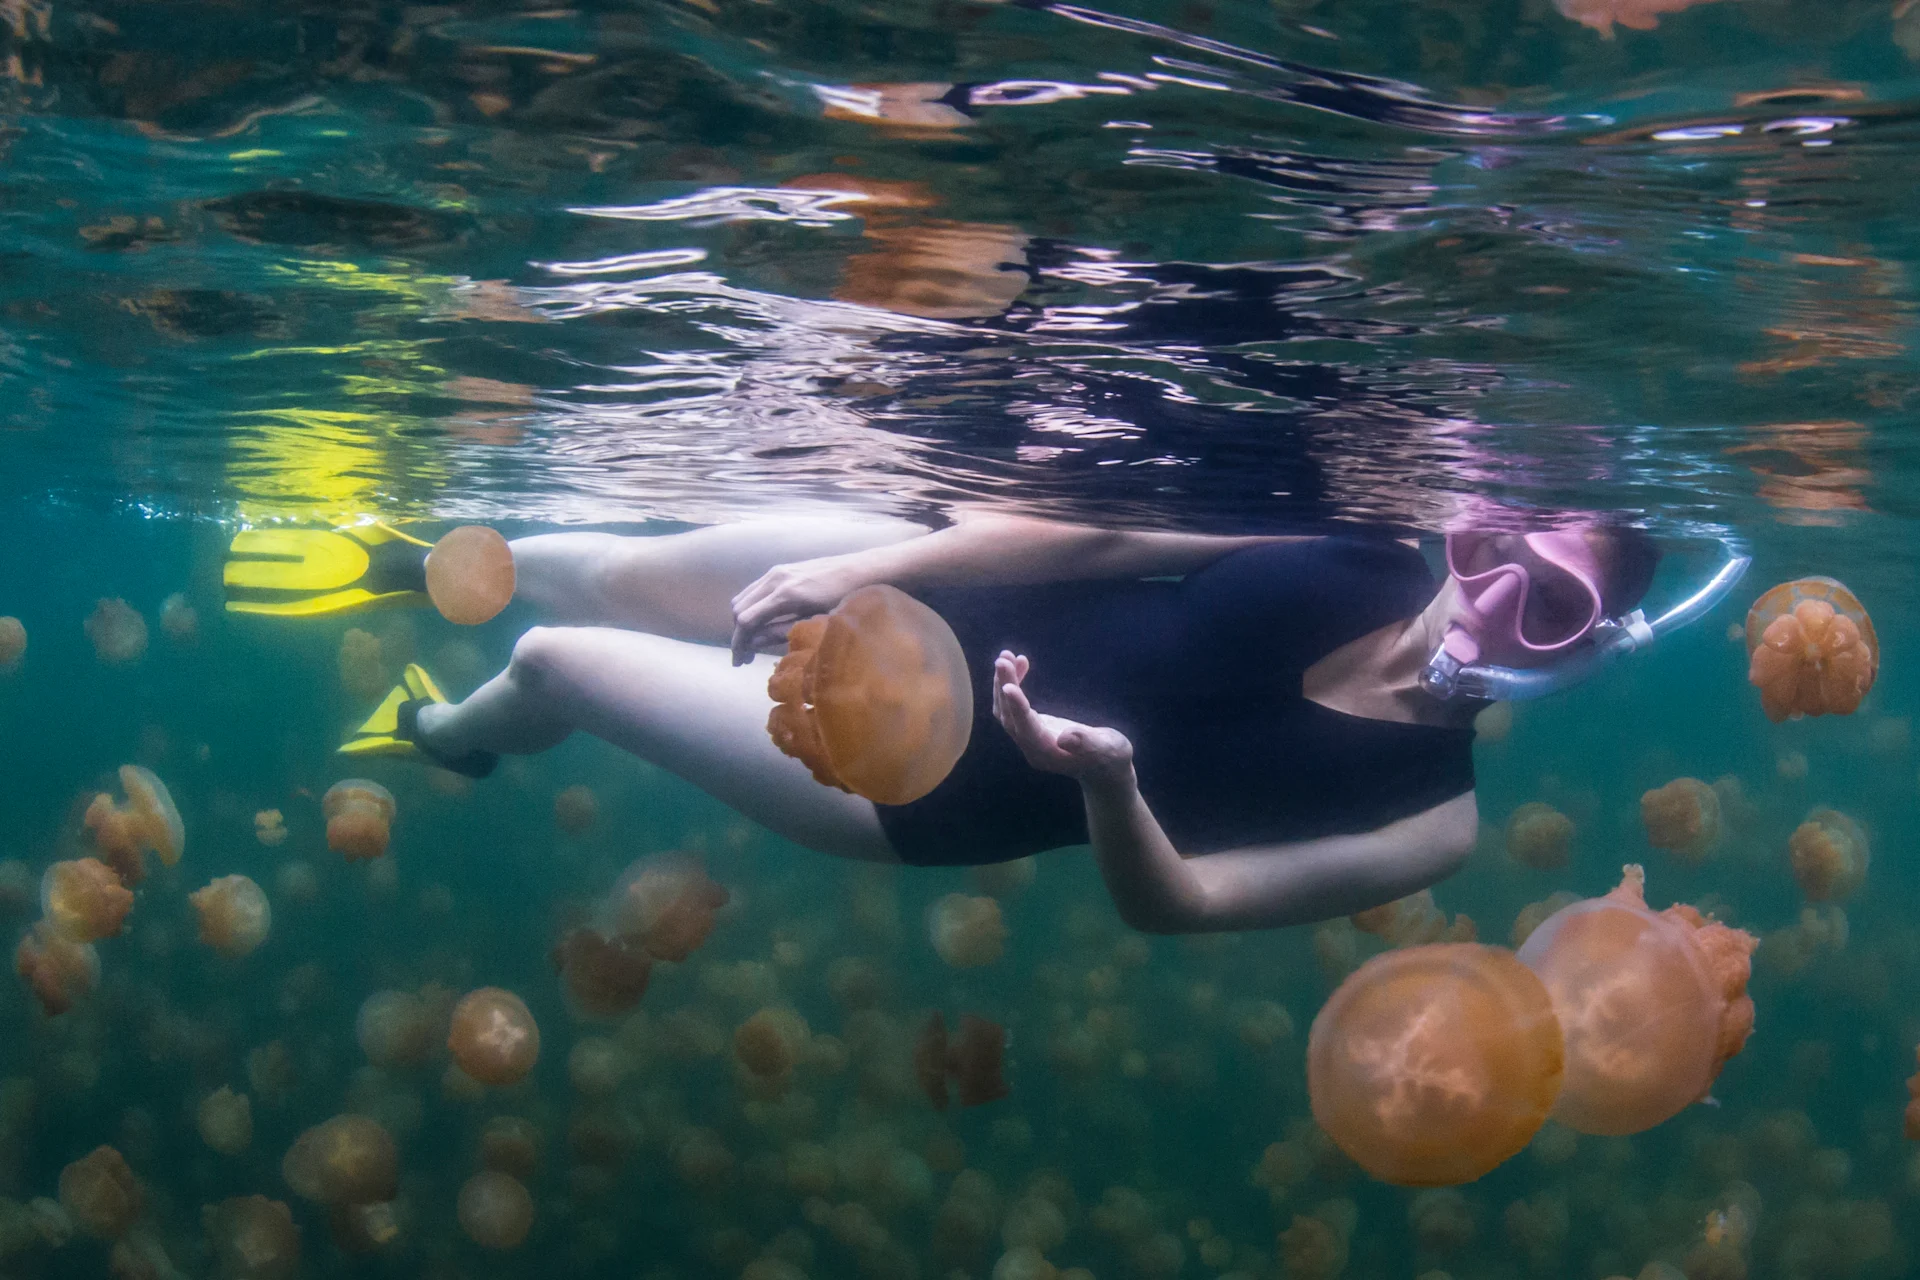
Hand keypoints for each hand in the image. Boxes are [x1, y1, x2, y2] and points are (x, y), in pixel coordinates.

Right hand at [729, 556, 867, 664]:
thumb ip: (782, 632)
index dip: (740, 643)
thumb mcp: (816, 623)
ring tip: (751, 642)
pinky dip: (751, 606)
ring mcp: (777, 571)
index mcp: (785, 595)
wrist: (863, 570)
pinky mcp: (782, 569)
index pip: (746, 620)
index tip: (740, 662)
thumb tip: (754, 642)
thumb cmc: (846, 601)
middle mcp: (775, 579)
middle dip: (738, 634)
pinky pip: (755, 589)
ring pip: (744, 597)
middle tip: (745, 657)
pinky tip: (761, 622)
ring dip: (743, 620)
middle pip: (740, 608)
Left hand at [990, 651, 1133, 787]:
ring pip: (1007, 710)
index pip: (1026, 728)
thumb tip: (1065, 737)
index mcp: (1046, 753)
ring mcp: (1029, 737)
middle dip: (1004, 687)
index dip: (1017, 707)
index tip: (1008, 685)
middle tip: (1003, 659)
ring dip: (1003, 683)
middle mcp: (1031, 746)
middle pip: (1009, 716)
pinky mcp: (1032, 727)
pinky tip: (1021, 663)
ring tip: (1006, 656)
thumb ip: (1086, 742)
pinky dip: (1013, 684)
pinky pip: (1014, 706)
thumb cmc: (1111, 758)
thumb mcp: (1107, 750)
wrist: (1106, 769)